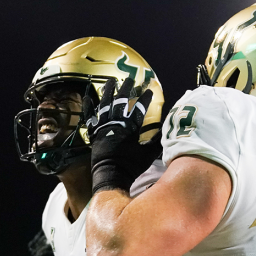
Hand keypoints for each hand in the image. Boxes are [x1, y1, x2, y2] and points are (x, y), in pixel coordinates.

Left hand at [87, 77, 162, 193]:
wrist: (110, 175)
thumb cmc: (131, 166)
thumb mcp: (148, 154)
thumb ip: (157, 141)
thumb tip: (166, 131)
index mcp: (130, 128)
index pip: (139, 108)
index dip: (145, 98)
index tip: (149, 90)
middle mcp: (116, 124)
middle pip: (121, 101)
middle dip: (127, 89)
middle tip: (131, 79)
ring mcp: (103, 127)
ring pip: (105, 104)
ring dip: (108, 91)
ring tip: (111, 81)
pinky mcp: (94, 133)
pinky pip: (90, 117)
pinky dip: (89, 107)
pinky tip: (88, 97)